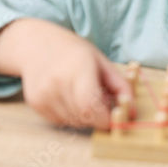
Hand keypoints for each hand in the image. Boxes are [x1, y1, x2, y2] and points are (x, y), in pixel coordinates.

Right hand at [0, 19, 134, 128]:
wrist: (35, 44)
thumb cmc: (72, 51)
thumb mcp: (101, 61)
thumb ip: (121, 86)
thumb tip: (132, 112)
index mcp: (78, 67)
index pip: (91, 107)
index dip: (105, 118)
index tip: (113, 117)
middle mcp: (57, 81)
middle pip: (84, 118)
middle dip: (96, 116)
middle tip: (97, 100)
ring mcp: (43, 93)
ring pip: (73, 122)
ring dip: (82, 116)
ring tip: (79, 94)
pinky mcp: (35, 103)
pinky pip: (59, 121)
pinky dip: (68, 115)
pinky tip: (65, 96)